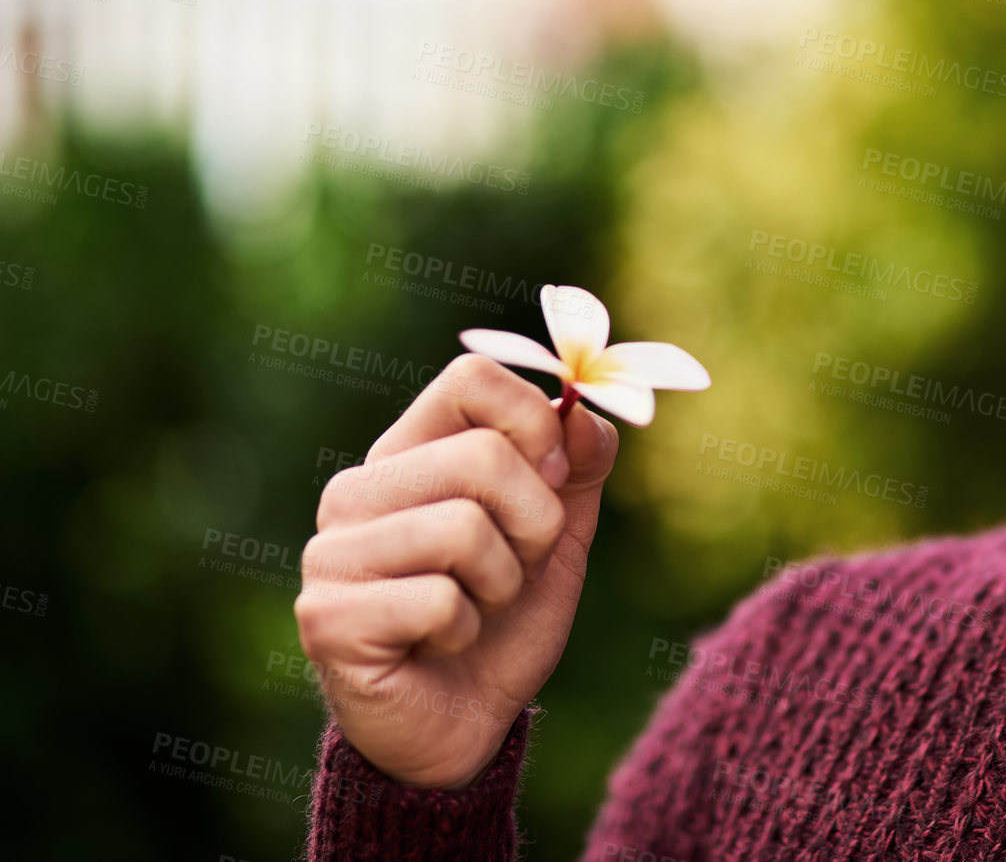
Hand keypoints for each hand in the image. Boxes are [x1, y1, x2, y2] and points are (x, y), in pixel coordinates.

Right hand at [293, 353, 616, 787]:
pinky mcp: (326, 618)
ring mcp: (332, 552)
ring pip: (464, 528)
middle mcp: (357, 490)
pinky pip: (438, 600)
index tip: (553, 480)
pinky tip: (439, 645)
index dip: (535, 423)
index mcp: (410, 452)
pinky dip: (465, 630)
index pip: (471, 378)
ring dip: (502, 584)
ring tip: (476, 608)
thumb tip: (581, 409)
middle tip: (516, 570)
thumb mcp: (559, 533)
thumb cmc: (505, 619)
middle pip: (484, 454)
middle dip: (535, 525)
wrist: (465, 727)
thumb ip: (578, 463)